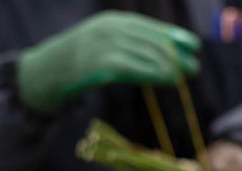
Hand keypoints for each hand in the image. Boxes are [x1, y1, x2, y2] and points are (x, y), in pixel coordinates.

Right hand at [17, 11, 198, 113]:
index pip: (151, 27)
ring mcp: (106, 44)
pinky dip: (156, 73)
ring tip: (184, 75)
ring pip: (148, 54)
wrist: (47, 72)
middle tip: (194, 67)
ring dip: (170, 65)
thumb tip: (164, 56)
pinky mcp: (102, 63)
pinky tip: (170, 79)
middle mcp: (111, 29)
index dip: (175, 36)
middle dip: (176, 54)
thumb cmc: (81, 63)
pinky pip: (136, 67)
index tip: (194, 45)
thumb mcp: (105, 45)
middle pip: (153, 40)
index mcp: (114, 21)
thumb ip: (130, 46)